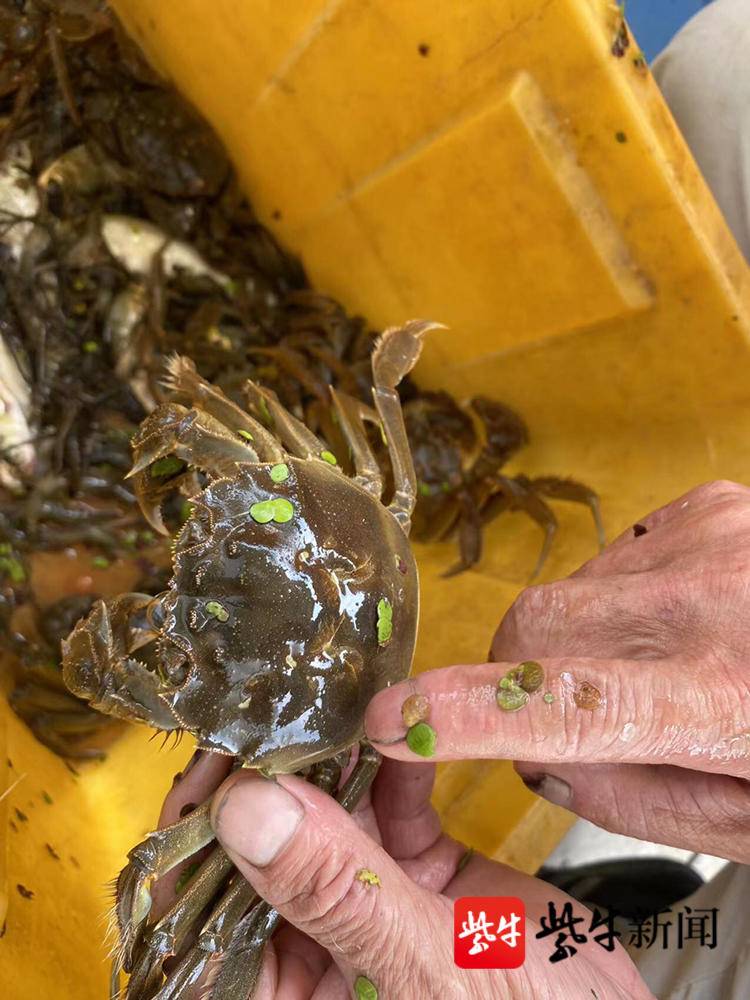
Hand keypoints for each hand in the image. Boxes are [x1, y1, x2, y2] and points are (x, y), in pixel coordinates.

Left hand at [157, 752, 650, 997]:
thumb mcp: (433, 970)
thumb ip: (341, 892)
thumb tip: (244, 809)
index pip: (200, 937)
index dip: (190, 850)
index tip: (211, 769)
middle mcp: (320, 958)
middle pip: (257, 864)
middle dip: (262, 785)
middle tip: (268, 712)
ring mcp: (370, 913)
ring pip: (323, 825)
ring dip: (328, 764)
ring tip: (326, 702)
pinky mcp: (423, 878)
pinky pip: (393, 813)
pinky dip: (395, 769)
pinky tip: (398, 729)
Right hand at [365, 480, 749, 862]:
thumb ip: (633, 797)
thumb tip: (539, 756)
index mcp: (729, 698)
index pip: (567, 705)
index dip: (466, 715)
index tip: (392, 723)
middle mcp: (713, 602)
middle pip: (531, 632)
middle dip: (513, 682)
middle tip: (567, 723)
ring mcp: (710, 537)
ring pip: (561, 596)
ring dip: (572, 644)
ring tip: (654, 668)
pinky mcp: (708, 505)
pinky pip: (606, 560)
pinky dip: (613, 603)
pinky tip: (677, 623)